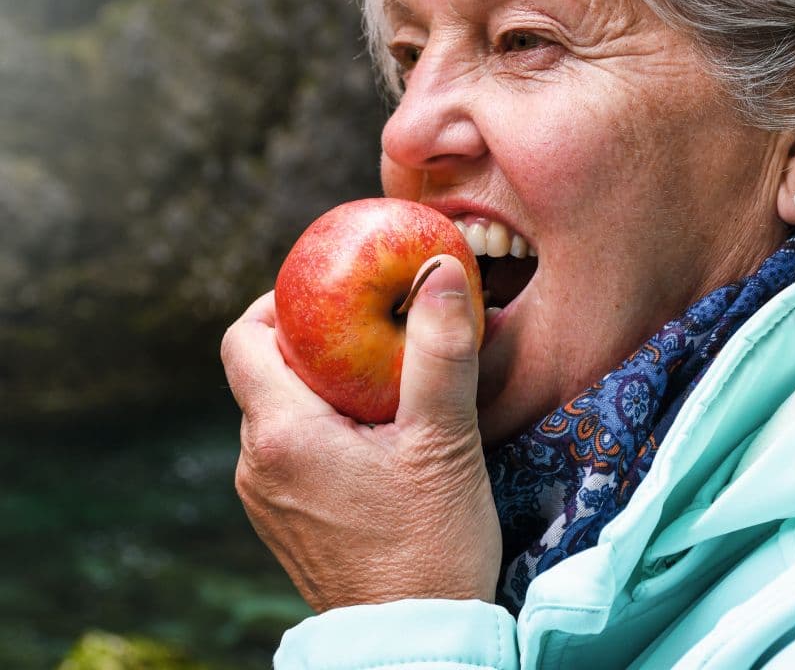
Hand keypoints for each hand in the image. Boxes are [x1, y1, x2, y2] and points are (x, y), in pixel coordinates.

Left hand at [221, 256, 500, 611]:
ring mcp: (266, 500)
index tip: (337, 292)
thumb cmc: (430, 547)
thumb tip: (439, 270)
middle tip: (378, 332)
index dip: (282, 301)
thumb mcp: (443, 441)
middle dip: (318, 343)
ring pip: (280, 414)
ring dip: (324, 388)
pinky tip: (378, 440)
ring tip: (386, 388)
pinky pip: (291, 453)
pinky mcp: (286, 523)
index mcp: (281, 435)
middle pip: (265, 373)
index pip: (244, 338)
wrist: (415, 644)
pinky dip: (324, 429)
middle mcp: (256, 465)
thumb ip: (439, 350)